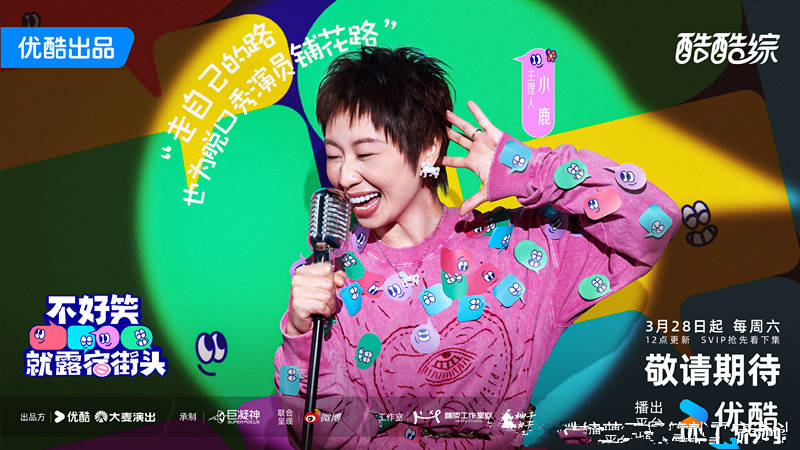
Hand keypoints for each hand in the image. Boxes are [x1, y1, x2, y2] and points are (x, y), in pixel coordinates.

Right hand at [286, 263, 346, 335]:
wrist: (299, 320)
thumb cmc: (312, 301)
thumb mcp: (323, 286)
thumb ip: (334, 278)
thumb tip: (340, 279)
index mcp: (303, 270)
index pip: (327, 268)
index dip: (333, 279)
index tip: (330, 287)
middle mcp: (298, 279)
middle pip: (329, 283)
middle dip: (332, 294)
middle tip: (327, 300)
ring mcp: (297, 291)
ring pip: (327, 295)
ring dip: (330, 304)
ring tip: (325, 307)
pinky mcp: (299, 304)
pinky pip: (323, 306)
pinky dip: (326, 311)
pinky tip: (321, 312)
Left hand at [443, 101, 503, 215]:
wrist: (521, 172)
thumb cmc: (505, 181)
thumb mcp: (487, 192)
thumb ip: (473, 201)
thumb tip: (460, 213)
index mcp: (473, 163)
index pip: (455, 161)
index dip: (444, 159)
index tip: (434, 156)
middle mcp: (476, 150)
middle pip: (458, 141)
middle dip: (447, 135)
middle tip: (436, 128)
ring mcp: (484, 141)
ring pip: (466, 129)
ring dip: (456, 121)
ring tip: (444, 113)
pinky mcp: (493, 133)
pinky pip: (483, 120)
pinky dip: (476, 112)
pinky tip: (468, 103)